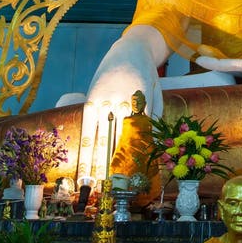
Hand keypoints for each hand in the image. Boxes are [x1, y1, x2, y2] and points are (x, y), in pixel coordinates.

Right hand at [77, 25, 168, 178]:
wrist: (130, 49)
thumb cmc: (148, 76)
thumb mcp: (157, 95)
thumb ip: (153, 119)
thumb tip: (151, 149)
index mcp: (143, 100)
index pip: (139, 137)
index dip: (136, 159)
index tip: (134, 181)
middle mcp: (122, 100)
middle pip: (118, 140)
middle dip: (116, 167)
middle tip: (114, 192)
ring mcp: (105, 98)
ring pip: (101, 136)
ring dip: (97, 162)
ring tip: (95, 185)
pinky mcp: (92, 98)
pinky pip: (88, 126)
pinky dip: (86, 146)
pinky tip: (84, 161)